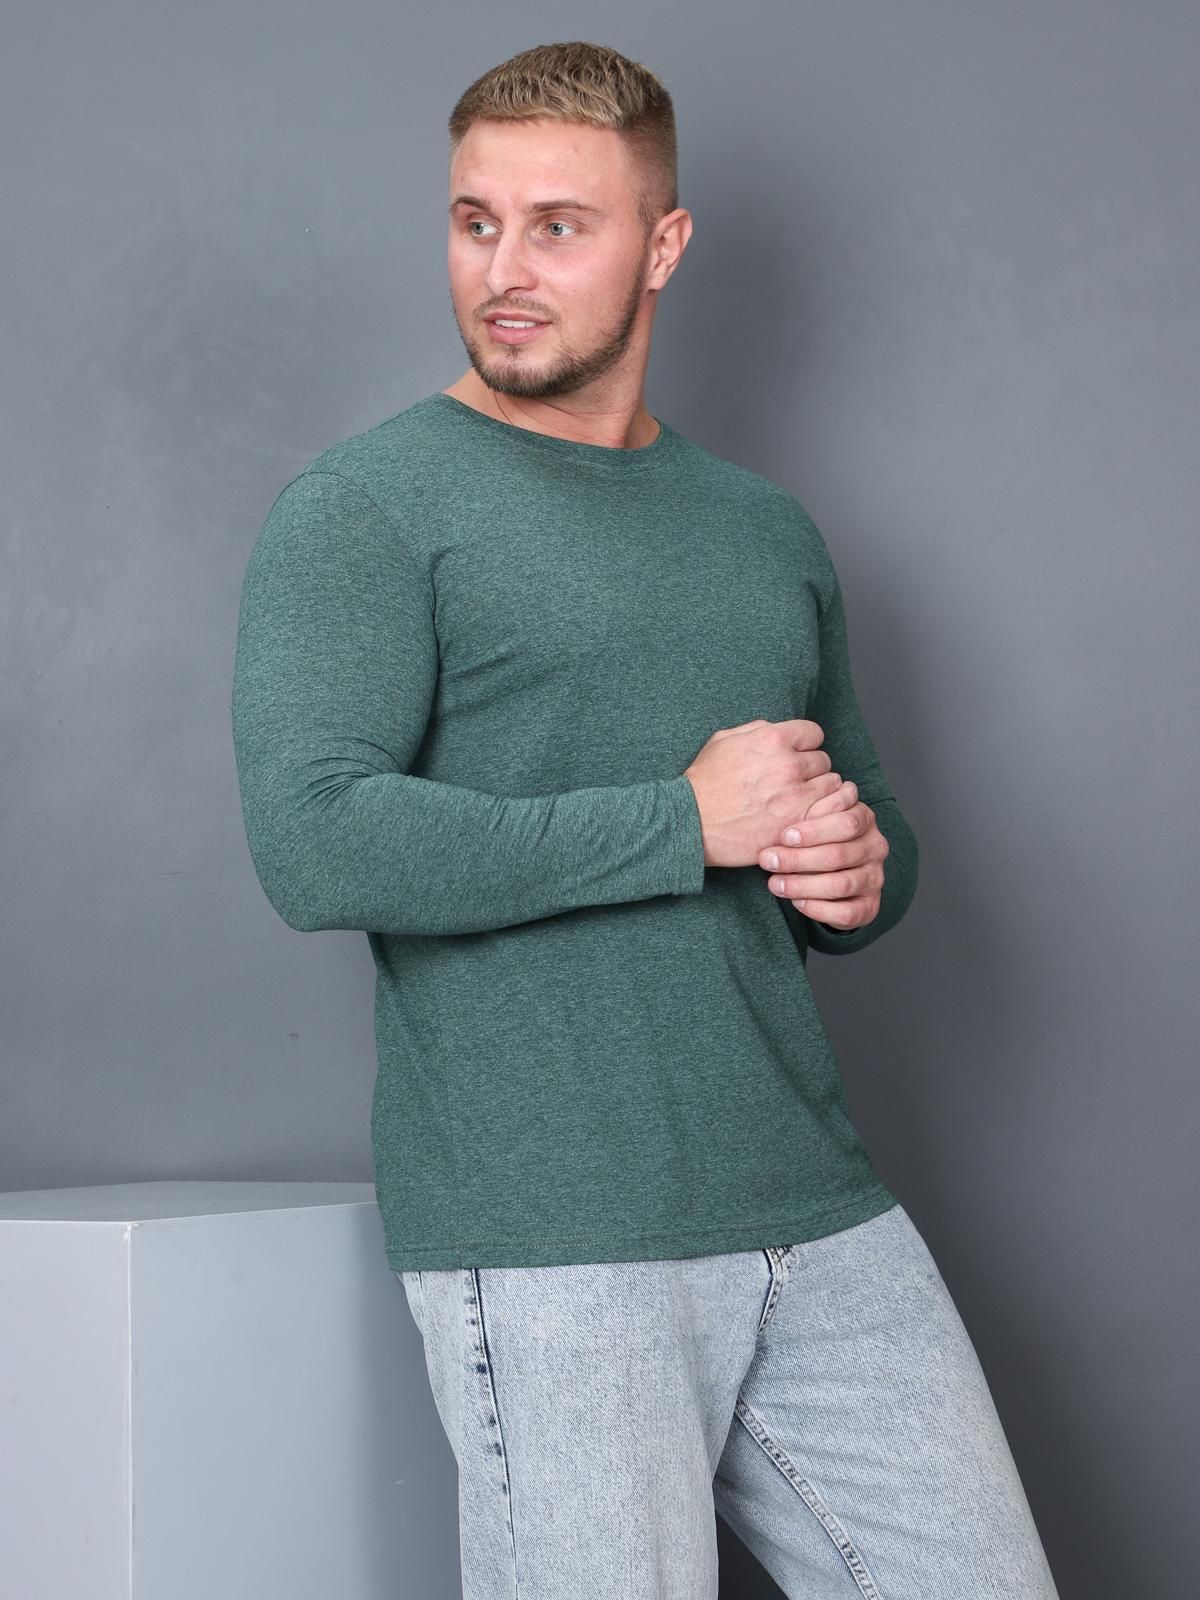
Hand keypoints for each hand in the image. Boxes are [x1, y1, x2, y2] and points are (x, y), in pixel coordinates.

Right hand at [683, 718, 841, 867]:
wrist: (691, 821)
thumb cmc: (704, 782)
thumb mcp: (723, 740)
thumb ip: (757, 730)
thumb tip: (778, 728)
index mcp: (772, 739)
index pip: (814, 734)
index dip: (804, 745)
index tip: (795, 756)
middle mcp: (789, 764)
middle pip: (823, 760)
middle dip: (810, 770)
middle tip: (793, 782)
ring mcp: (796, 795)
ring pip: (831, 785)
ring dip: (818, 791)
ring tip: (798, 800)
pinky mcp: (799, 822)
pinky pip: (829, 811)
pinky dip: (821, 812)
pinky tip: (805, 815)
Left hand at [757, 784, 889, 930]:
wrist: (830, 871)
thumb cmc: (814, 838)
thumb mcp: (810, 819)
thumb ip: (804, 808)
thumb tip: (783, 803)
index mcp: (864, 819)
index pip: (847, 823)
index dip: (814, 831)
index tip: (784, 836)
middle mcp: (875, 848)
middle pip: (839, 855)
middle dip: (798, 859)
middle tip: (768, 860)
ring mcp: (875, 878)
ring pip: (841, 884)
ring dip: (802, 885)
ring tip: (775, 884)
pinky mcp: (870, 906)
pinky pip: (847, 912)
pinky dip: (818, 909)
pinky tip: (797, 902)